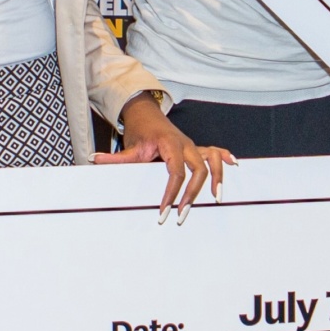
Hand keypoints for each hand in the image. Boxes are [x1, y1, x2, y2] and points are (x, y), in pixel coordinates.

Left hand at [98, 94, 233, 219]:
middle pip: (198, 169)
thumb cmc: (140, 133)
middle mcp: (185, 144)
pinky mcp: (198, 148)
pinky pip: (216, 152)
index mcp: (169, 144)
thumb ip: (115, 158)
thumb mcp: (128, 147)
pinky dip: (226, 160)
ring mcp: (193, 145)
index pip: (175, 171)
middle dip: (193, 194)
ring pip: (212, 159)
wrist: (147, 115)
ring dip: (217, 178)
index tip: (164, 211)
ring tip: (217, 198)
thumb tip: (95, 159)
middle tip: (183, 215)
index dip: (171, 192)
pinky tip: (234, 167)